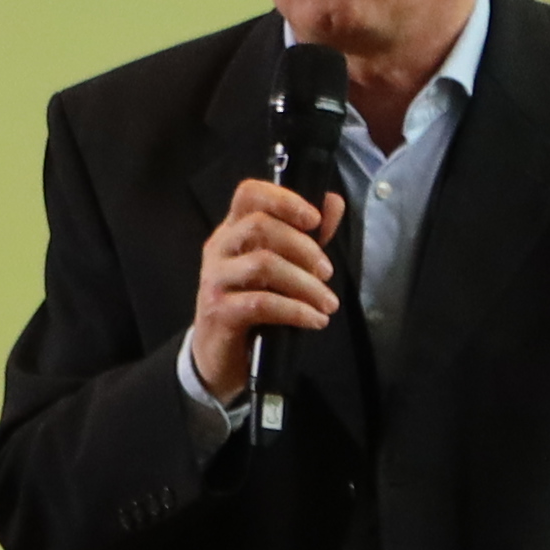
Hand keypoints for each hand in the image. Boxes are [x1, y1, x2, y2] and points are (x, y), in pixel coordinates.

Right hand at [187, 178, 348, 405]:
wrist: (218, 355)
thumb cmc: (252, 305)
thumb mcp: (281, 266)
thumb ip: (307, 234)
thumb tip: (333, 202)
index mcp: (233, 230)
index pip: (249, 194)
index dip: (284, 199)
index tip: (315, 219)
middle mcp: (220, 248)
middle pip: (260, 226)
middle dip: (303, 247)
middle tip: (327, 272)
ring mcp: (216, 279)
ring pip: (263, 264)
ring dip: (305, 283)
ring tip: (327, 302)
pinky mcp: (219, 311)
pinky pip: (262, 303)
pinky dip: (295, 311)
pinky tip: (315, 320)